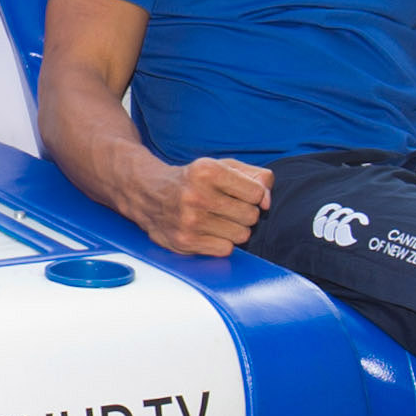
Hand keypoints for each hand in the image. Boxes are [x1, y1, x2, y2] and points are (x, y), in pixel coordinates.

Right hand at [141, 155, 271, 258]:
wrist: (148, 193)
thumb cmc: (192, 180)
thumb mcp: (221, 166)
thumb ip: (254, 176)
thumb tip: (267, 202)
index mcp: (207, 171)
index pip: (256, 193)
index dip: (254, 195)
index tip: (241, 194)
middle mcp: (197, 195)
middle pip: (251, 216)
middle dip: (244, 212)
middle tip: (227, 207)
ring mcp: (190, 221)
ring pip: (241, 235)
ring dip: (235, 229)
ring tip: (218, 219)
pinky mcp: (185, 241)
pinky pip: (226, 249)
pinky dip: (222, 242)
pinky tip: (209, 231)